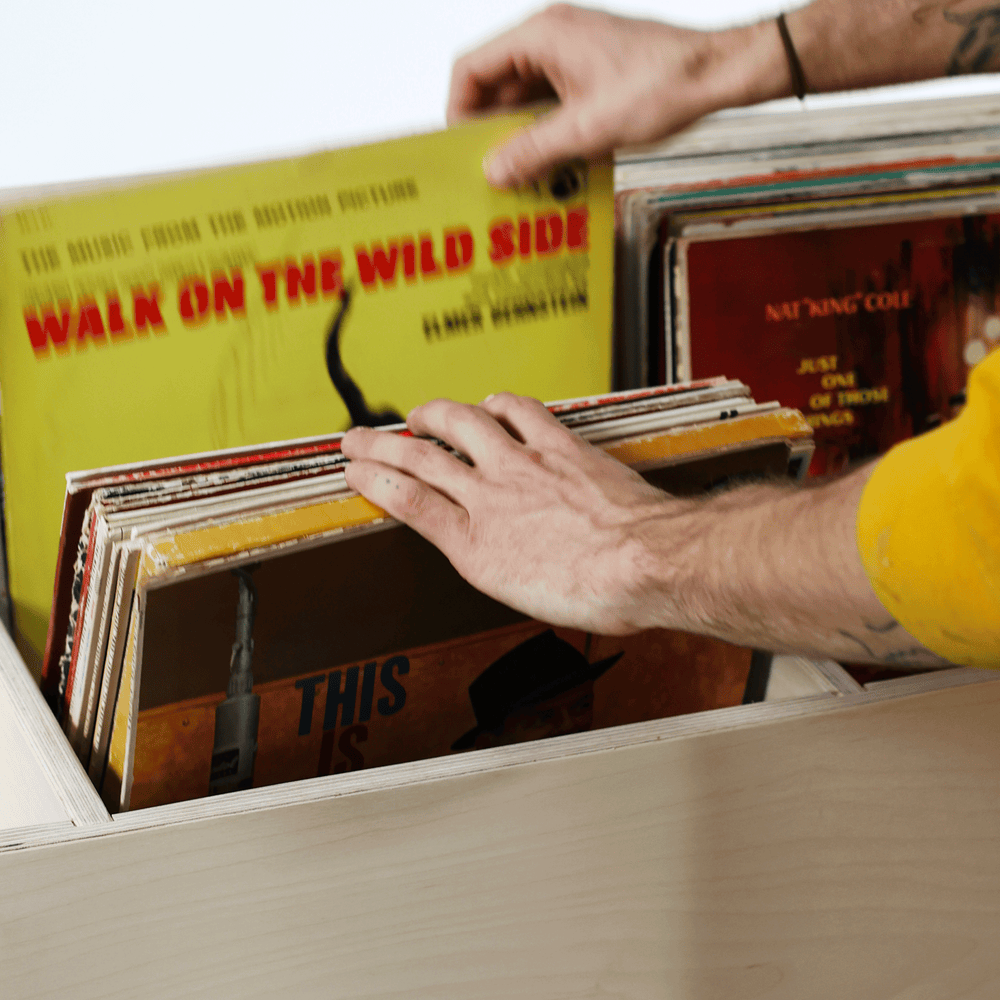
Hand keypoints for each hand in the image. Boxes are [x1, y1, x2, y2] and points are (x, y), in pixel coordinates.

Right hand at [341, 392, 685, 633]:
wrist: (645, 565)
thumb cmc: (594, 593)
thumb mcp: (519, 596)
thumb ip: (487, 561)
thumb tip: (472, 546)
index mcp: (474, 546)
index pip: (408, 502)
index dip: (374, 481)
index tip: (354, 472)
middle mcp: (491, 498)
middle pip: (420, 459)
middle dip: (380, 445)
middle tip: (357, 438)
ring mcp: (524, 467)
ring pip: (461, 425)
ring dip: (432, 414)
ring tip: (418, 414)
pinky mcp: (560, 446)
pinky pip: (519, 412)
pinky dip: (498, 405)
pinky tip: (492, 404)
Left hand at [343, 394, 942, 666]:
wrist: (651, 563)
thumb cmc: (659, 549)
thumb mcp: (645, 511)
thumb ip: (630, 504)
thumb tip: (658, 524)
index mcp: (563, 453)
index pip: (510, 415)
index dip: (479, 413)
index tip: (465, 412)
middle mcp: (522, 464)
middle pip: (457, 423)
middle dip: (419, 420)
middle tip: (393, 422)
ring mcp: (494, 496)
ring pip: (425, 453)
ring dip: (386, 445)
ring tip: (357, 445)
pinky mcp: (475, 536)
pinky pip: (418, 499)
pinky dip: (385, 485)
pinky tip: (361, 480)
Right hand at [448, 4, 785, 186]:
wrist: (718, 73)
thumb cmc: (665, 83)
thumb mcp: (590, 128)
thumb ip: (535, 151)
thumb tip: (494, 171)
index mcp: (542, 35)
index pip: (472, 69)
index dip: (458, 113)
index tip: (462, 152)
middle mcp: (552, 37)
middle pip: (496, 87)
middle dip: (491, 133)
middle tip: (490, 175)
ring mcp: (572, 53)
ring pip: (526, 100)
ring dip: (523, 139)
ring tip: (523, 179)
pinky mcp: (591, 72)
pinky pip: (553, 104)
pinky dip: (549, 135)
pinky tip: (555, 168)